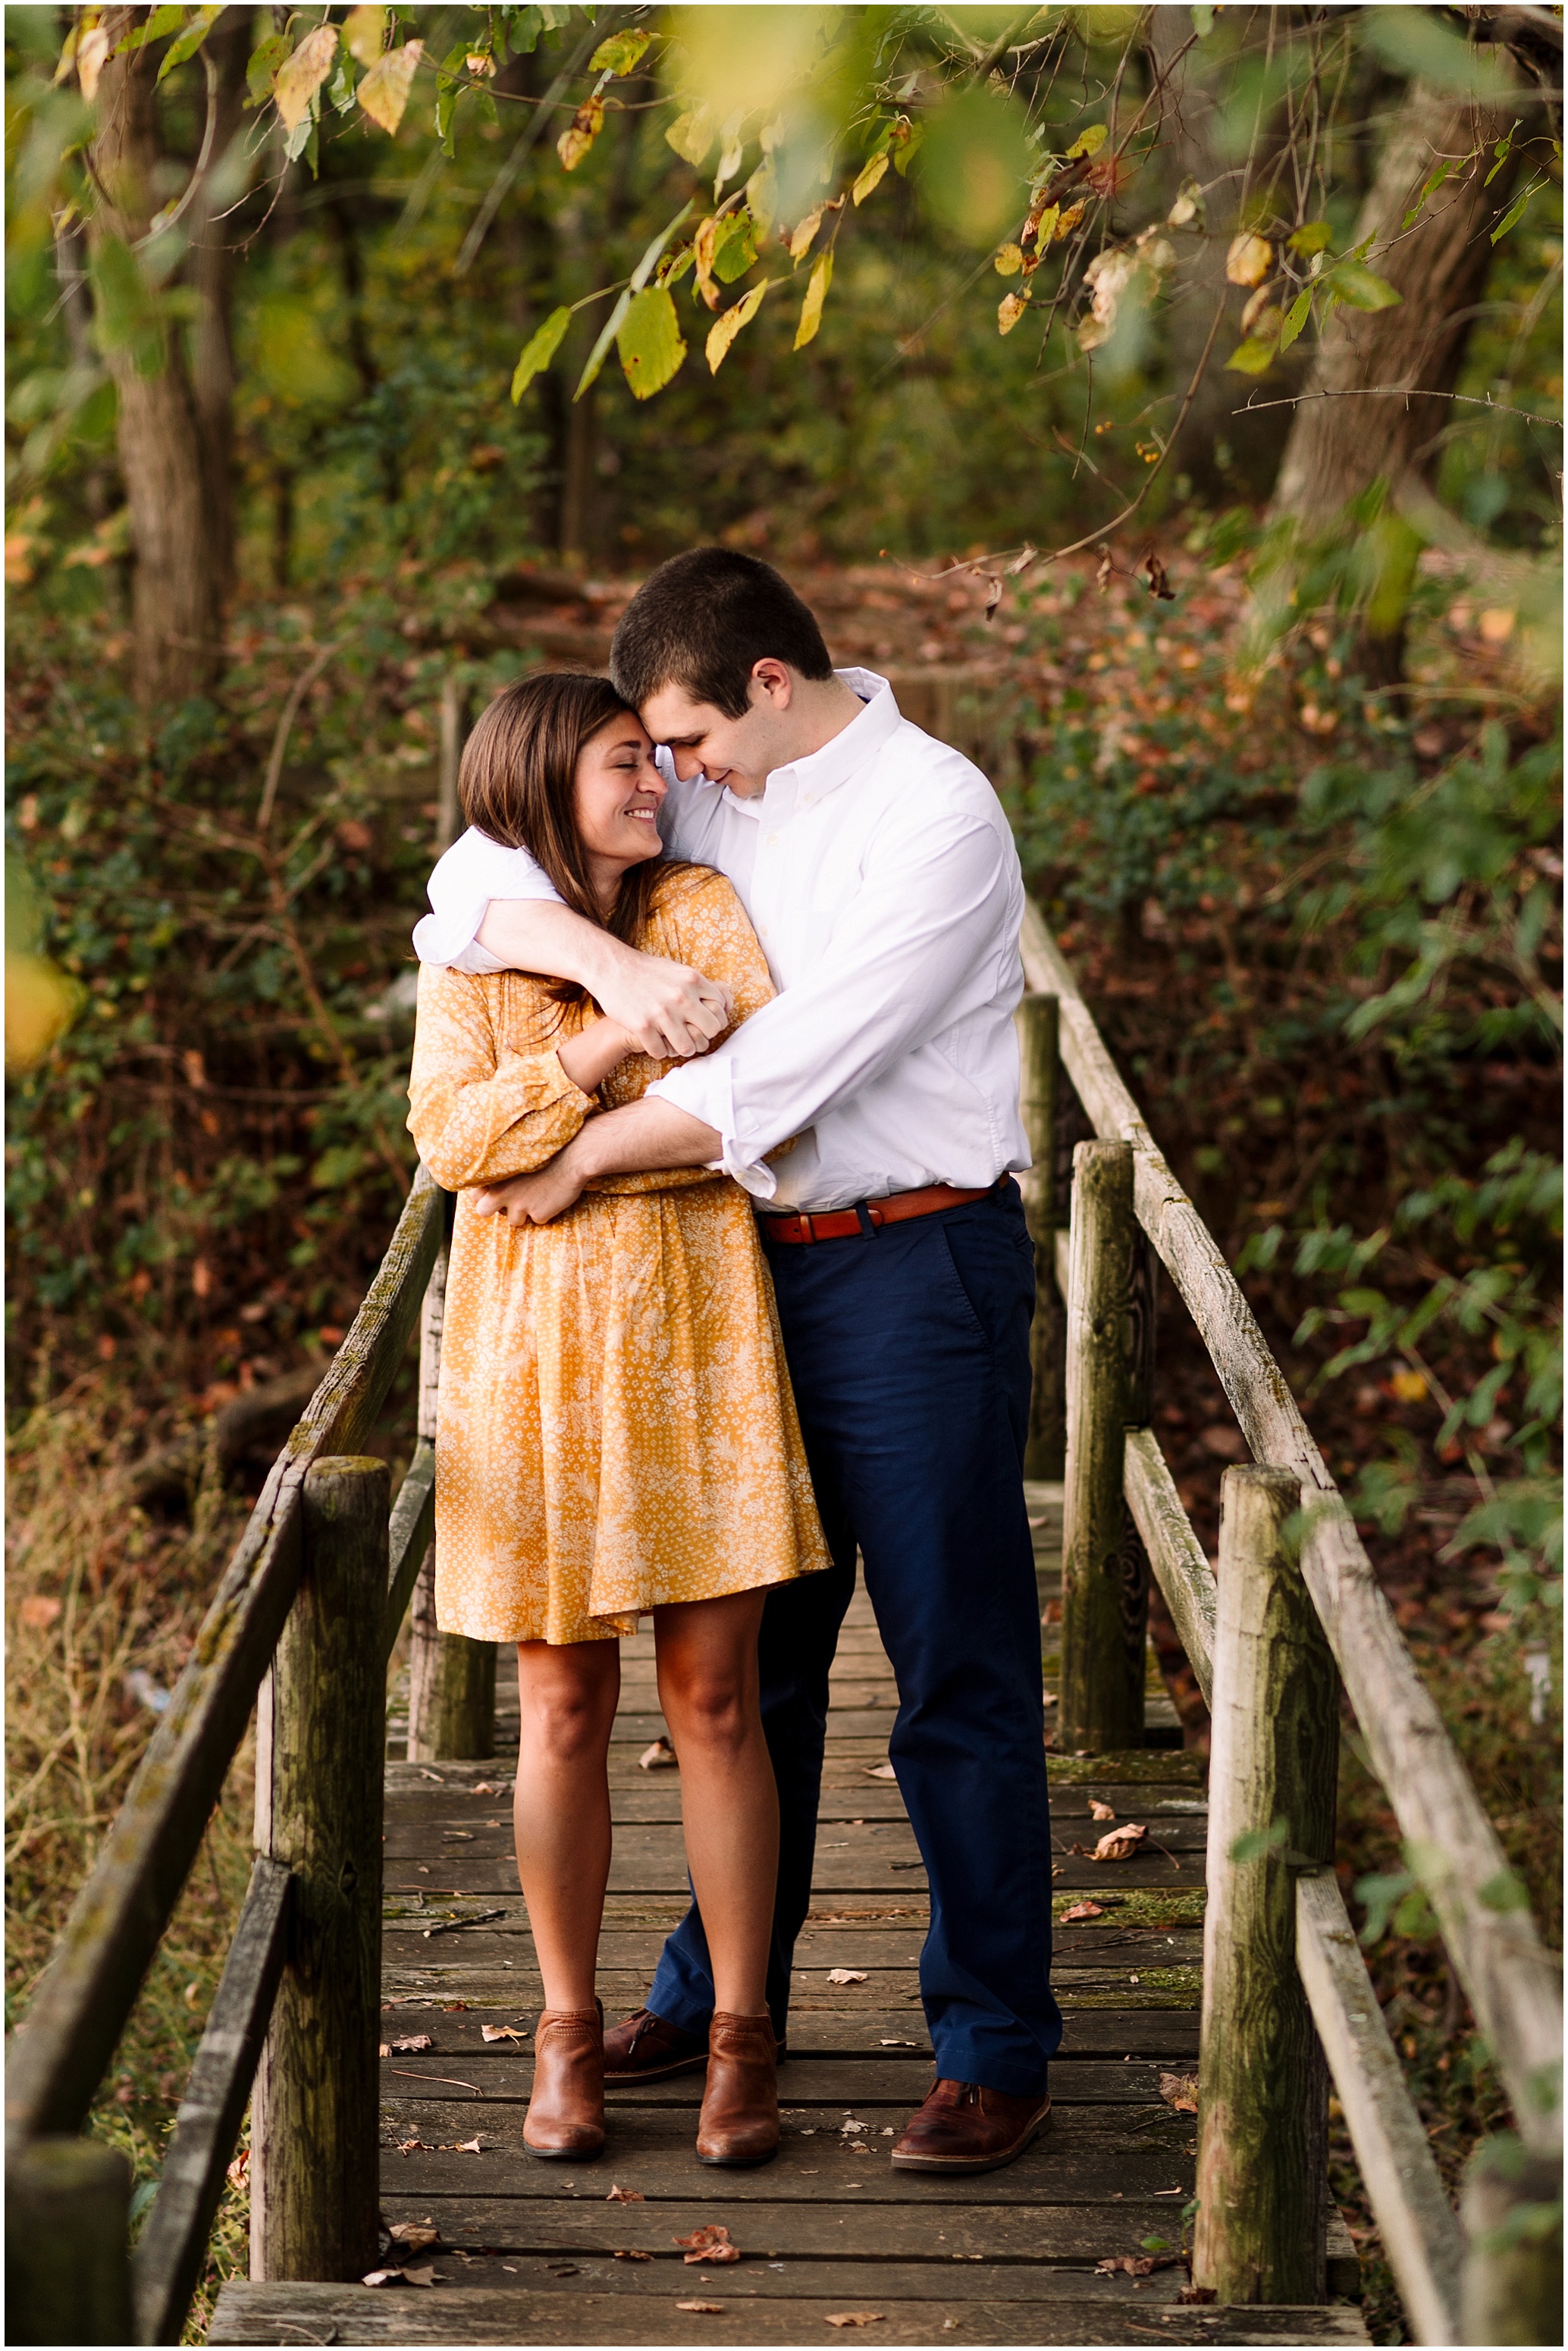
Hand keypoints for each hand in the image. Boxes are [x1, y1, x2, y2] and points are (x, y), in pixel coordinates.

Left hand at [471, 1157, 585, 1227]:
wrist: (573, 1156)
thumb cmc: (546, 1152)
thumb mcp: (516, 1156)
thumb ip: (500, 1171)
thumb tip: (492, 1186)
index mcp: (494, 1176)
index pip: (474, 1195)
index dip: (485, 1195)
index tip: (496, 1191)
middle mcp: (501, 1191)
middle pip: (483, 1211)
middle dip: (494, 1209)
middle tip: (510, 1201)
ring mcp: (519, 1204)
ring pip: (513, 1220)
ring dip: (523, 1212)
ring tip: (536, 1195)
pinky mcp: (538, 1213)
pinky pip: (538, 1219)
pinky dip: (544, 1212)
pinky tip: (551, 1196)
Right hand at [594, 947, 732, 1059]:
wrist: (612, 968)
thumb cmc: (647, 971)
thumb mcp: (678, 970)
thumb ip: (699, 986)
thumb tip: (723, 1001)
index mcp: (693, 981)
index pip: (721, 1008)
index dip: (714, 1017)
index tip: (703, 1021)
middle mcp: (681, 997)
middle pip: (711, 1030)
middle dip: (703, 1035)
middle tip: (692, 1035)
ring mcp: (662, 1013)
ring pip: (688, 1047)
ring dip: (681, 1048)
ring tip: (674, 1042)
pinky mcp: (642, 1026)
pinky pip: (661, 1052)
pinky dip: (658, 1050)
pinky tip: (654, 1042)